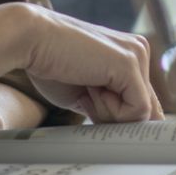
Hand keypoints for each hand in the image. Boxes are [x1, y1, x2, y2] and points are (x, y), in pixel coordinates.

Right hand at [14, 5, 163, 122]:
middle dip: (115, 118)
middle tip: (86, 98)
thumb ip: (113, 108)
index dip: (120, 119)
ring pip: (142, 113)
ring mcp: (138, 55)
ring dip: (109, 114)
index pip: (142, 101)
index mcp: (130, 55)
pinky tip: (90, 88)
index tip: (94, 114)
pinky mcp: (130, 63)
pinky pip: (138, 110)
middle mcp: (139, 51)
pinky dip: (111, 112)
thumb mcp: (89, 95)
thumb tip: (130, 134)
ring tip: (86, 88)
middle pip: (145, 110)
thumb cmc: (51, 67)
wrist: (30, 40)